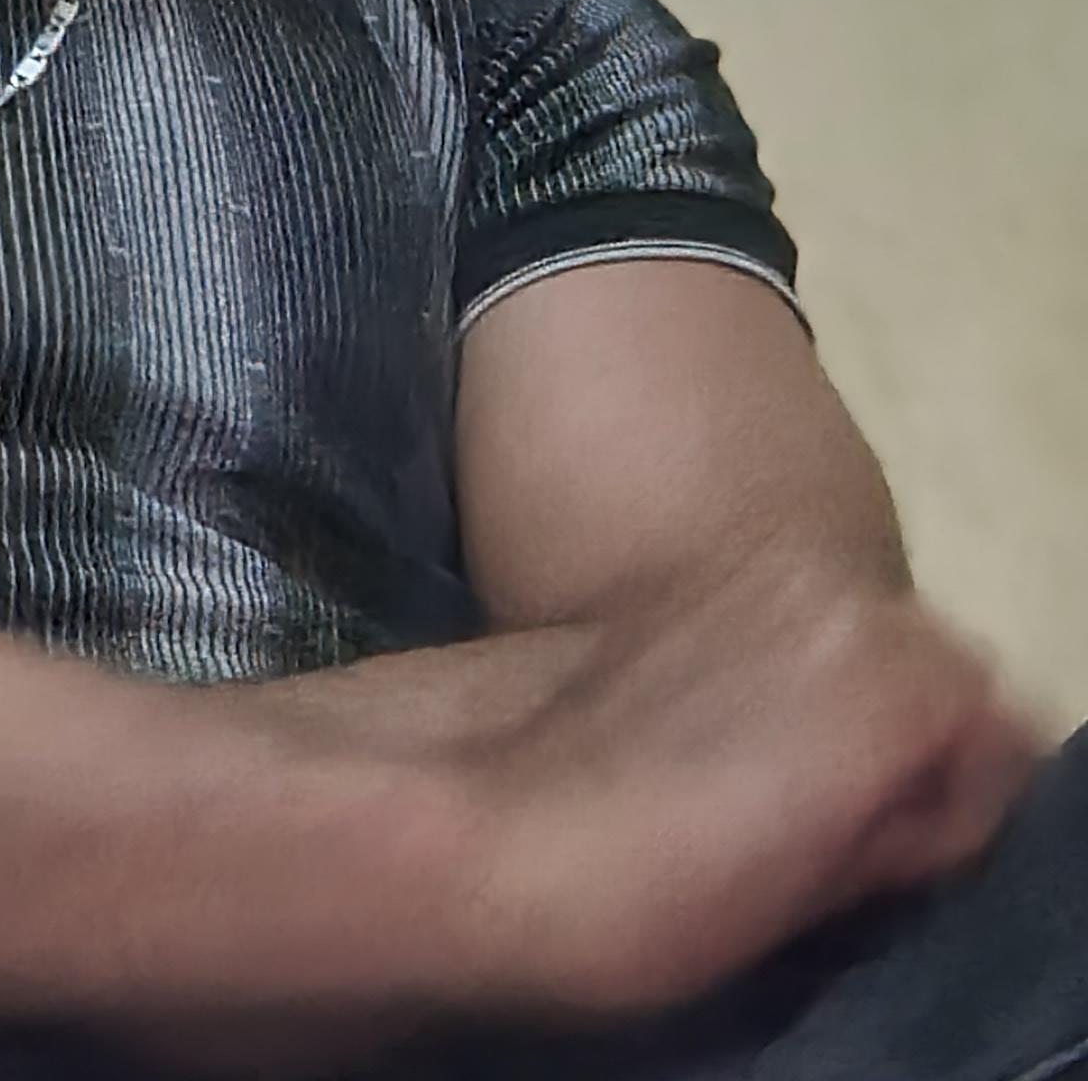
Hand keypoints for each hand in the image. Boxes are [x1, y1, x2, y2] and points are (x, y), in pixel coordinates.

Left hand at [455, 554, 1042, 1021]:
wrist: (464, 829)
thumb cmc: (651, 884)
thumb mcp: (818, 888)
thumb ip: (896, 825)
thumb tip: (908, 806)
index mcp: (894, 669)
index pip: (995, 739)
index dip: (940, 813)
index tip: (876, 864)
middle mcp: (827, 591)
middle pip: (922, 674)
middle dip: (889, 745)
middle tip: (813, 830)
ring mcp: (738, 571)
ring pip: (841, 646)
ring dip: (818, 706)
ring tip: (741, 789)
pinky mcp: (661, 583)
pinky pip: (758, 629)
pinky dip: (749, 679)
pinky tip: (685, 746)